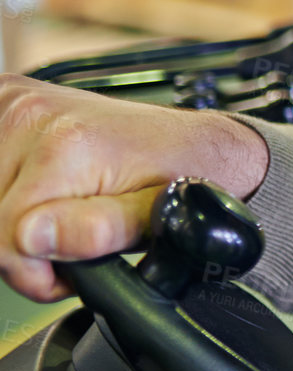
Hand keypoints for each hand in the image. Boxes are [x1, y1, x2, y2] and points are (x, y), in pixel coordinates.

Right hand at [0, 74, 268, 302]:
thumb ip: (95, 231)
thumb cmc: (184, 176)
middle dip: (24, 243)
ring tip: (63, 212)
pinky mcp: (8, 100)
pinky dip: (7, 190)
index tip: (70, 270)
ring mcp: (15, 102)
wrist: (196, 143)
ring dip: (12, 216)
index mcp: (65, 144)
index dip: (36, 270)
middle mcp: (32, 112)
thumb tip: (32, 237)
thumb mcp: (154, 218)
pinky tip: (41, 188)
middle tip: (72, 237)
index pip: (5, 239)